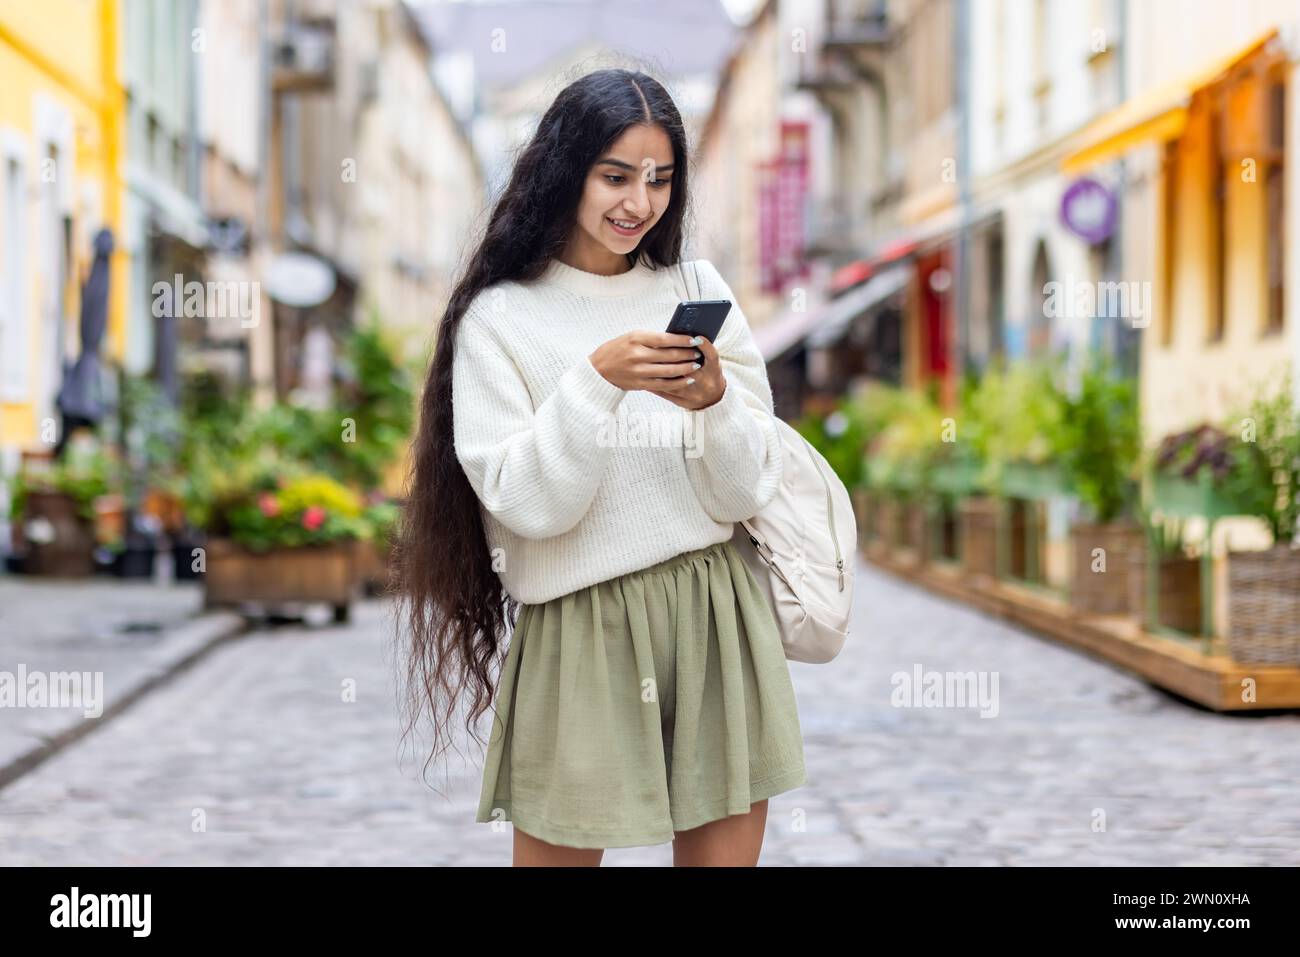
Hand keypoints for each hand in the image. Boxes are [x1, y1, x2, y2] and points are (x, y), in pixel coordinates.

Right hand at [589, 331, 719, 406]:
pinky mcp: (640, 384)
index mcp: (636, 338)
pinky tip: (688, 379)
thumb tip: (678, 339)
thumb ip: (652, 338)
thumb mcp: (632, 337)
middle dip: (688, 354)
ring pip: (669, 371)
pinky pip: (664, 385)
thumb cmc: (618, 349)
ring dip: (686, 368)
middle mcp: (637, 355)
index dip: (683, 340)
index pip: (665, 339)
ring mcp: (639, 371)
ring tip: (696, 365)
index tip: (695, 339)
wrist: (599, 369)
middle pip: (670, 355)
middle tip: (698, 353)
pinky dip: (678, 382)